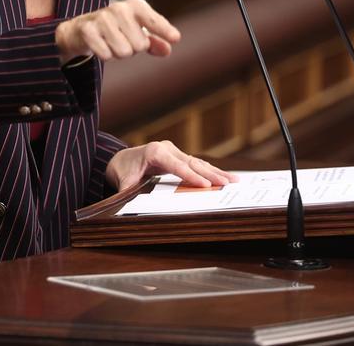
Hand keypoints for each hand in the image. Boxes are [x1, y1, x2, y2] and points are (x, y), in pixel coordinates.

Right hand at [55, 0, 180, 63]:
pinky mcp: (87, 29)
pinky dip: (105, 55)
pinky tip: (100, 46)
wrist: (81, 29)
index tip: (176, 38)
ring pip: (124, 51)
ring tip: (111, 42)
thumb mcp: (138, 33)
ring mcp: (102, 17)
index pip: (153, 20)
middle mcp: (119, 8)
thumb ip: (155, 42)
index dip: (164, 30)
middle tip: (122, 40)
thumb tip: (168, 49)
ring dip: (118, 53)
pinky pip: (106, 54)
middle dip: (133, 49)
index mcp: (136, 6)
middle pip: (140, 45)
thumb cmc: (117, 30)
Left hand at [104, 140, 236, 191]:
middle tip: (228, 183)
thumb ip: (129, 192)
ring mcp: (174, 151)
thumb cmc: (122, 170)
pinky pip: (196, 164)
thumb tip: (128, 206)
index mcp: (155, 152)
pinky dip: (209, 171)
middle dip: (211, 174)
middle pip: (192, 163)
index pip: (177, 166)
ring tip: (234, 180)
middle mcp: (167, 148)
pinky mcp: (178, 156)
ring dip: (216, 172)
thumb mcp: (124, 182)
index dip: (191, 176)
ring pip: (198, 162)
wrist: (119, 159)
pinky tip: (223, 177)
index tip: (206, 185)